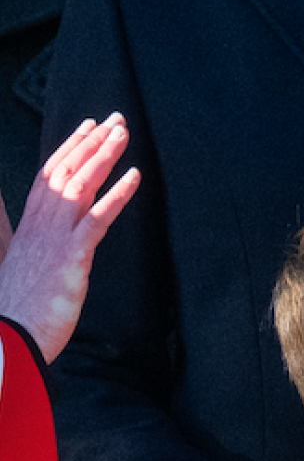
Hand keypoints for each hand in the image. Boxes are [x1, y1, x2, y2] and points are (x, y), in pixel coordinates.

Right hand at [0, 115, 139, 361]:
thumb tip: (49, 240)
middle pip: (66, 172)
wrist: (7, 342)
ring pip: (79, 186)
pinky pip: (97, 219)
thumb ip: (40, 248)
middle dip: (91, 142)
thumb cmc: (19, 311)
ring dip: (103, 156)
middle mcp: (39, 227)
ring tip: (123, 133)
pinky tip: (135, 176)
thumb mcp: (27, 270)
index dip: (70, 148)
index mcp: (29, 228)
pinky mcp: (71, 257)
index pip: (48, 176)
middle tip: (116, 118)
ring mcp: (54, 240)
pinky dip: (117, 194)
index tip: (88, 126)